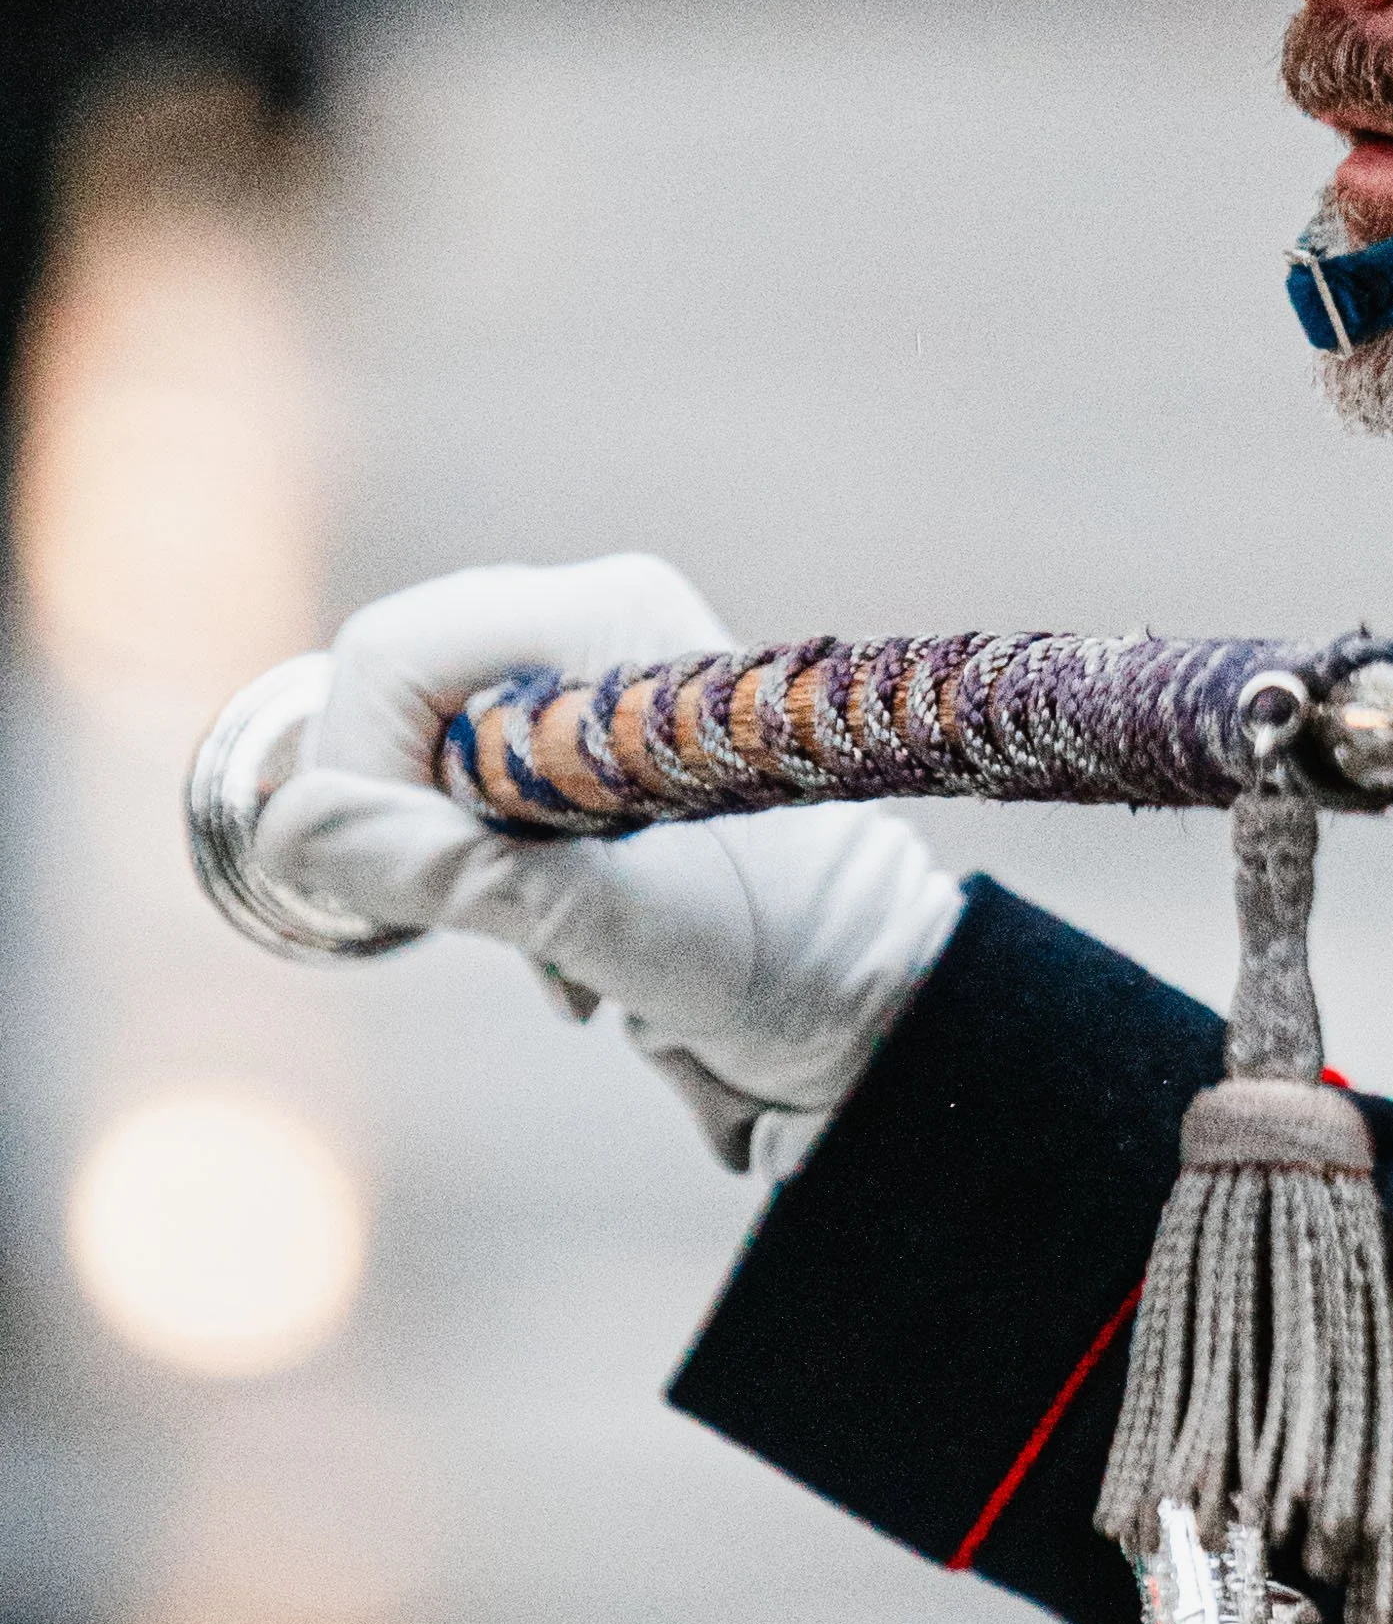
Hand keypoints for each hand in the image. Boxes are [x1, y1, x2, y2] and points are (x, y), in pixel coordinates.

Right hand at [253, 560, 962, 1160]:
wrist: (864, 1002)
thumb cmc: (770, 953)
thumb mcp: (606, 926)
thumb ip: (456, 872)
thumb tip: (296, 829)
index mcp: (608, 621)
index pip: (395, 655)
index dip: (362, 772)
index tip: (412, 888)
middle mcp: (593, 622)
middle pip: (395, 690)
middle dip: (404, 814)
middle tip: (480, 918)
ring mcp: (586, 678)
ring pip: (419, 746)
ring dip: (449, 855)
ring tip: (547, 943)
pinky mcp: (581, 743)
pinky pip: (460, 784)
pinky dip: (480, 869)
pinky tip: (560, 943)